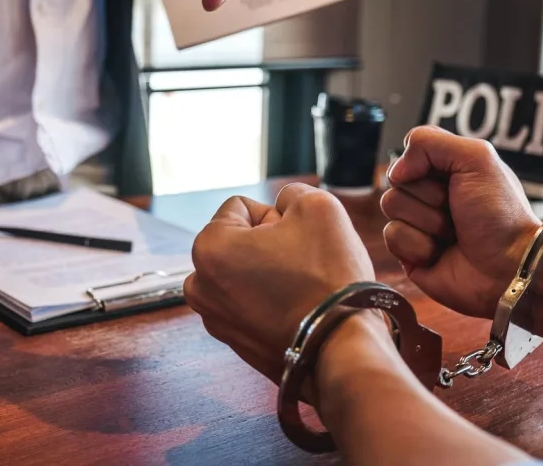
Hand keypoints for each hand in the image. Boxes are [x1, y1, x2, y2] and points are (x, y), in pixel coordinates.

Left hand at [184, 183, 375, 384]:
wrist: (342, 348)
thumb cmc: (328, 275)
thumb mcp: (318, 207)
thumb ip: (292, 194)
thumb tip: (283, 206)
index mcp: (208, 247)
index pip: (241, 207)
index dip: (277, 216)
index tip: (298, 240)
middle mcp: (199, 285)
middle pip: (239, 242)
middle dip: (269, 245)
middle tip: (302, 264)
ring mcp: (216, 320)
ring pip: (246, 274)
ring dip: (269, 273)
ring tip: (300, 288)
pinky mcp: (236, 344)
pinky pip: (253, 306)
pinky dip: (272, 302)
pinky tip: (298, 310)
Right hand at [381, 127, 540, 318]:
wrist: (508, 267)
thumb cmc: (500, 214)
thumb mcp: (477, 158)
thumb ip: (430, 142)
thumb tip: (395, 170)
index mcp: (447, 170)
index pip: (411, 151)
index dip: (423, 164)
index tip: (451, 178)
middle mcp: (430, 194)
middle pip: (396, 180)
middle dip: (429, 196)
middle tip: (457, 211)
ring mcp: (418, 223)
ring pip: (391, 206)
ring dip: (427, 221)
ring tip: (453, 234)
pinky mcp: (409, 252)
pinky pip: (392, 236)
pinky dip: (419, 245)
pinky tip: (440, 253)